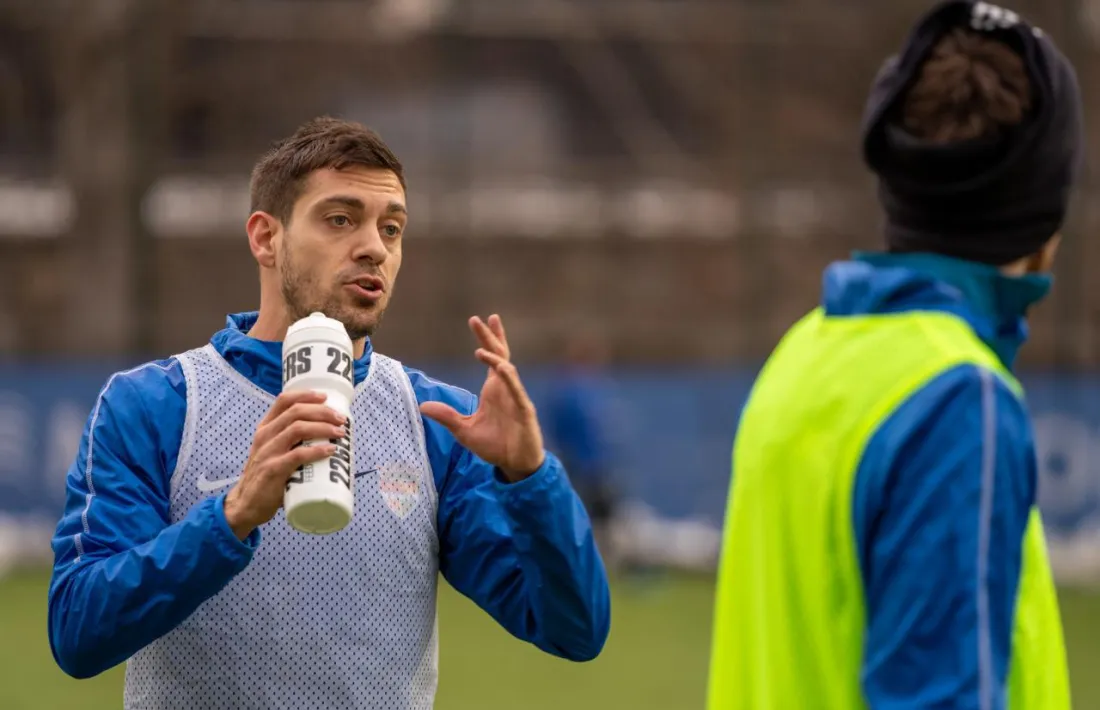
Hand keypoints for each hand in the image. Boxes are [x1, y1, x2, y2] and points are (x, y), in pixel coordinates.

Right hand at [224, 390, 346, 539]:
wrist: (245, 504)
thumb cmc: (266, 476)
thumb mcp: (273, 452)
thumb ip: (292, 442)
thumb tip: (328, 435)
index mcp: (265, 428)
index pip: (284, 401)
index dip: (306, 395)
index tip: (325, 396)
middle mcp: (265, 436)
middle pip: (296, 412)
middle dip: (322, 412)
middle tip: (340, 419)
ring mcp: (267, 452)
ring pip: (298, 428)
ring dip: (323, 428)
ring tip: (340, 433)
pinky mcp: (273, 470)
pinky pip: (297, 454)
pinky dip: (317, 451)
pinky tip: (330, 451)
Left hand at [420, 314, 545, 481]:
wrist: (516, 464)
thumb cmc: (495, 446)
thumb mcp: (464, 431)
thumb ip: (447, 416)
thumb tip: (422, 406)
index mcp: (494, 389)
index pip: (491, 357)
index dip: (485, 339)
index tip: (477, 321)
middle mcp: (505, 388)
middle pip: (499, 355)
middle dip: (490, 337)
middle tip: (479, 319)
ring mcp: (516, 397)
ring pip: (508, 369)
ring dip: (496, 357)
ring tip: (481, 349)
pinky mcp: (524, 409)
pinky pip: (516, 389)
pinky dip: (508, 377)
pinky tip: (500, 367)